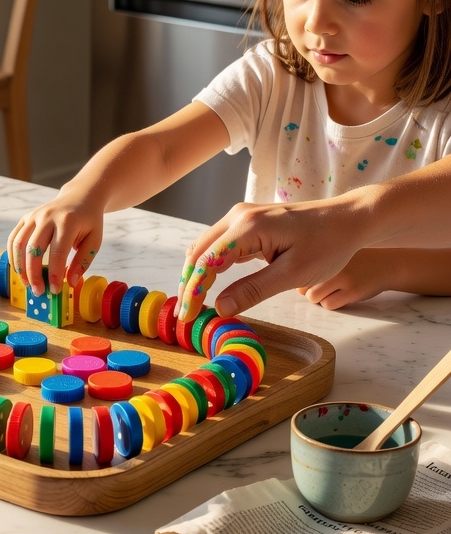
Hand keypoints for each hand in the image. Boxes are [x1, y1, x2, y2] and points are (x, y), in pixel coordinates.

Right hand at [7, 192, 102, 295]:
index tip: (54, 290)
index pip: (58, 252)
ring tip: (27, 283)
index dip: (55, 273)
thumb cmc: (88, 221)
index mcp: (68, 222)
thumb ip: (83, 261)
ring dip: (20, 267)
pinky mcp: (26, 217)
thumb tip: (70, 282)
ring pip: (19, 243)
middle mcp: (47, 217)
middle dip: (34, 273)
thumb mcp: (94, 240)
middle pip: (34, 248)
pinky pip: (14, 237)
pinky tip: (19, 269)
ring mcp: (34, 216)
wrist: (79, 197)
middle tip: (38, 291)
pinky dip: (13, 255)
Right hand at [175, 198, 368, 318]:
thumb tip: (219, 308)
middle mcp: (238, 216)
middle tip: (185, 314)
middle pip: (199, 252)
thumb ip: (254, 290)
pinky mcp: (248, 222)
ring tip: (193, 303)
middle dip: (189, 283)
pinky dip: (211, 265)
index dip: (194, 291)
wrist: (348, 220)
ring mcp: (242, 216)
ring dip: (197, 274)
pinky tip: (210, 284)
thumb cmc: (327, 245)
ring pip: (206, 247)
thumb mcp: (293, 274)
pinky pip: (220, 244)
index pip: (207, 261)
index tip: (187, 317)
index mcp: (248, 226)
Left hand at [297, 250, 394, 308]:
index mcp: (322, 250)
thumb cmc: (352, 260)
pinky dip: (333, 303)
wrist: (384, 263)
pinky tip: (343, 294)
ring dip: (320, 298)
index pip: (296, 271)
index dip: (303, 278)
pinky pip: (329, 305)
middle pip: (301, 287)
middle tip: (326, 284)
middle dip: (309, 289)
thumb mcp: (332, 253)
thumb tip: (290, 282)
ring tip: (334, 289)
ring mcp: (342, 277)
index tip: (315, 276)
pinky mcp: (352, 291)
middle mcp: (330, 262)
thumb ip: (312, 261)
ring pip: (313, 298)